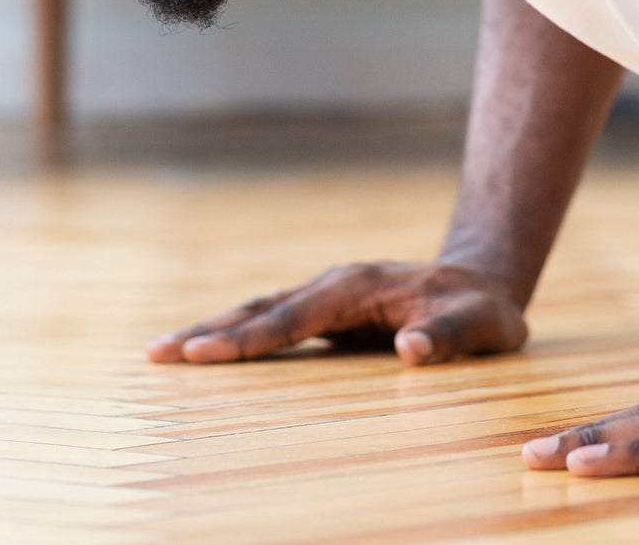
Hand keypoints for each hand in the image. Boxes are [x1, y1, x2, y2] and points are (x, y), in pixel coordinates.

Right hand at [145, 260, 528, 365]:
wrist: (483, 283)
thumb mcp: (482, 325)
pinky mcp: (326, 315)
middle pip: (261, 309)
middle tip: (156, 354)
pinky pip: (273, 326)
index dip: (250, 338)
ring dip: (212, 332)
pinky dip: (236, 338)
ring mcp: (327, 298)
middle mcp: (334, 286)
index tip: (204, 352)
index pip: (294, 317)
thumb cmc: (482, 309)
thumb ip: (450, 335)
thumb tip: (412, 349)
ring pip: (260, 313)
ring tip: (161, 354)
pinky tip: (206, 354)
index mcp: (358, 286)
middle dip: (208, 332)